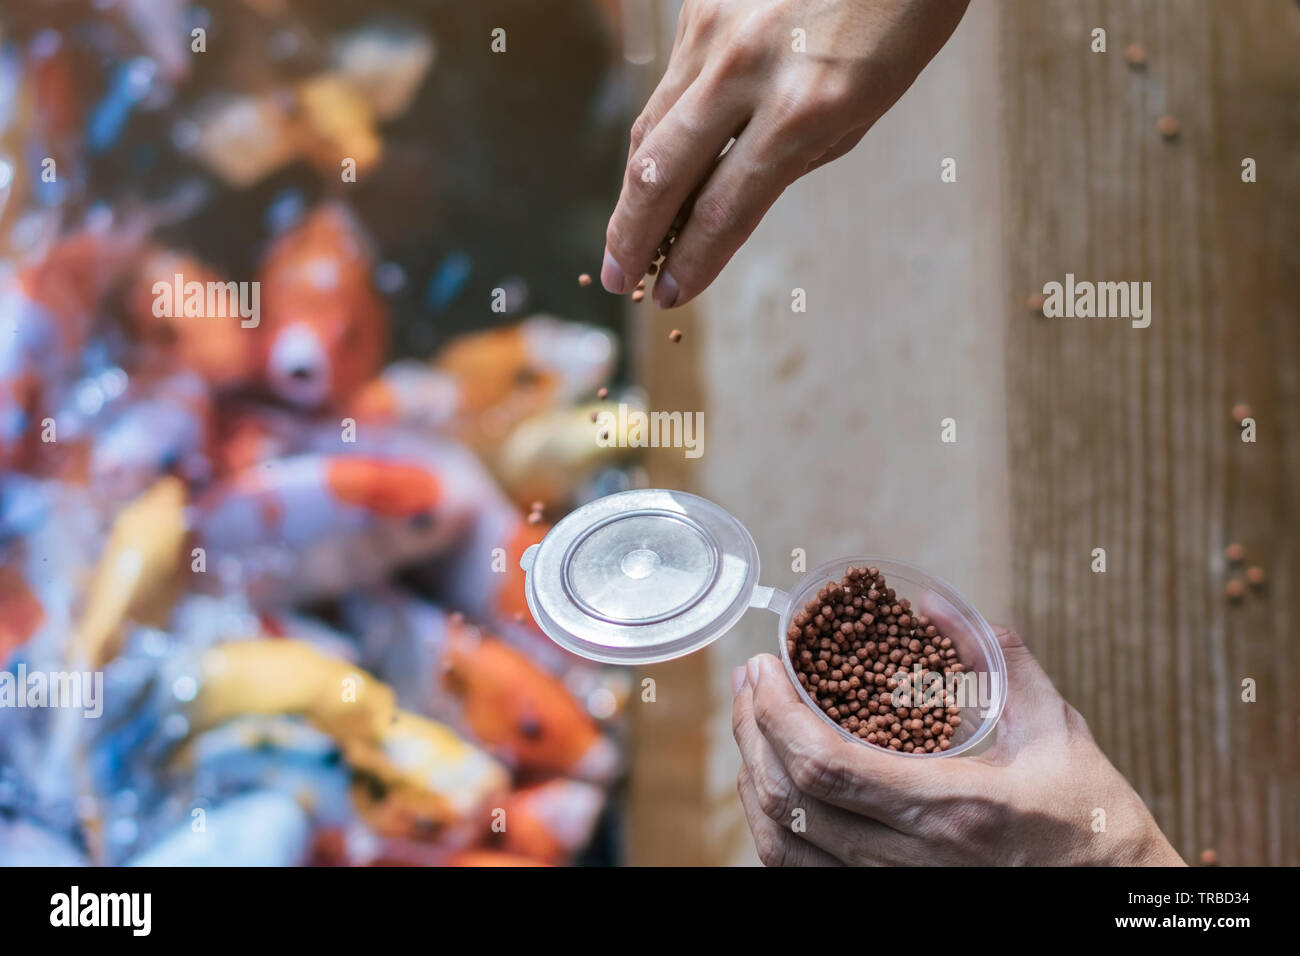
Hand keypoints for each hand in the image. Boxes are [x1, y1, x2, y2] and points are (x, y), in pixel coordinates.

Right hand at [602, 0, 969, 306]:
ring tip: (626, 234)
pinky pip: (669, 82)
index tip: (672, 294)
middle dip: (632, 237)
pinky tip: (660, 163)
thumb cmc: (896, 20)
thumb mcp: (862, 108)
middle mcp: (747, 68)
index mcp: (804, 110)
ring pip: (650, 127)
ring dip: (633, 191)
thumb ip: (790, 158)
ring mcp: (715, 29)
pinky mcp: (698, 4)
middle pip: (660, 175)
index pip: (722, 210)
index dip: (691, 263)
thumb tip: (720, 203)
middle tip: (619, 278)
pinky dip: (662, 130)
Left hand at [731, 626, 1184, 865]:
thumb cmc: (1090, 819)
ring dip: (754, 782)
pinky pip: (804, 875)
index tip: (762, 668)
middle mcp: (913, 864)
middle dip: (751, 734)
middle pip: (791, 804)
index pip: (826, 765)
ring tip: (753, 728)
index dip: (776, 715)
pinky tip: (776, 786)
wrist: (1113, 902)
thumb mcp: (1056, 730)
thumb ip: (999, 660)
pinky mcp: (892, 907)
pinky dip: (776, 829)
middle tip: (748, 684)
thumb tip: (937, 605)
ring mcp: (896, 894)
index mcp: (952, 809)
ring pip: (785, 849)